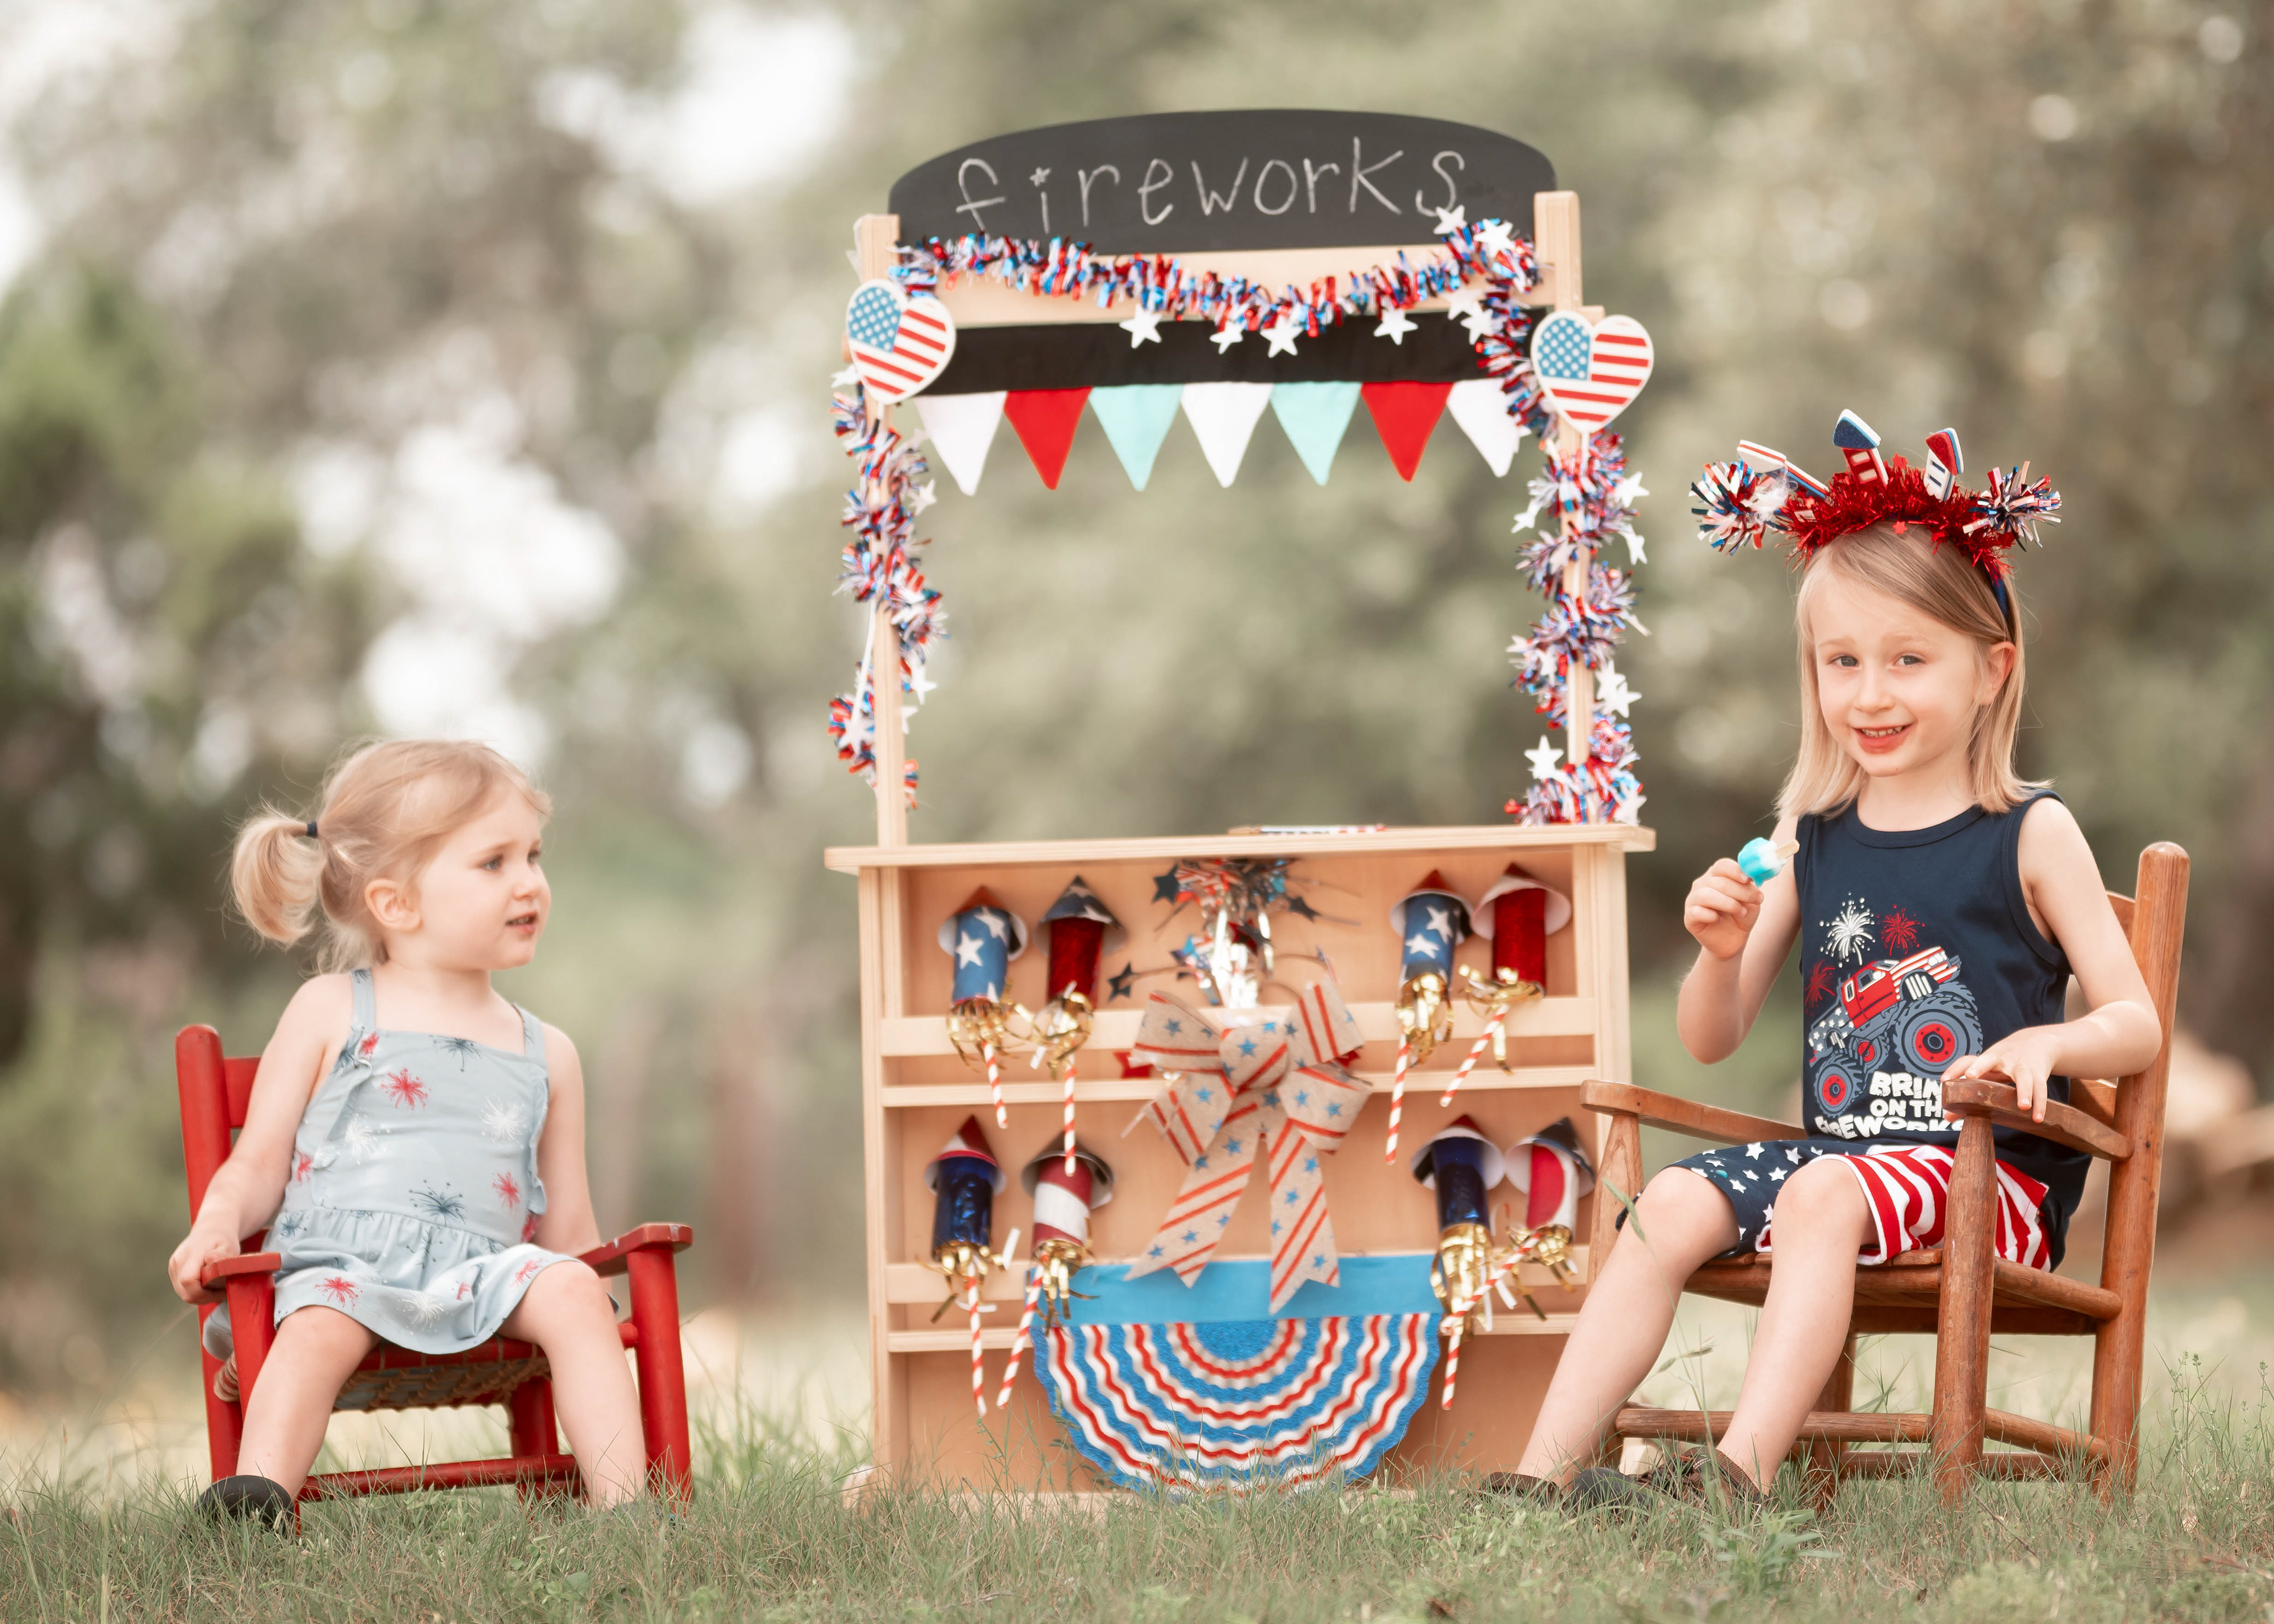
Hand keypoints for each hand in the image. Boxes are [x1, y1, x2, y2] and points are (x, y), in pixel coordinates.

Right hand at [169, 1225, 237, 1304]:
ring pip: (184, 1294)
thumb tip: (210, 1260)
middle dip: (206, 1297)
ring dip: (202, 1296)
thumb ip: (222, 1255)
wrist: (210, 1231)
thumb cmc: (221, 1239)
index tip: (222, 1290)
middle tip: (223, 1291)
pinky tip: (210, 1285)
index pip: (188, 1280)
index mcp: (190, 1253)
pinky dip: (197, 1292)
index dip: (204, 1292)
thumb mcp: (228, 1245)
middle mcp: (177, 1262)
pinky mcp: (173, 1273)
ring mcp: (173, 1268)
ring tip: (218, 1287)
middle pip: (186, 1292)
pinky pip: (184, 1291)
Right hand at [1683, 859, 1762, 961]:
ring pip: (1707, 895)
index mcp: (1717, 875)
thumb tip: (1751, 880)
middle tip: (1755, 901)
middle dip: (1740, 892)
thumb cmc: (1740, 916)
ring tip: (1741, 912)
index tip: (1748, 880)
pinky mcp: (1689, 917)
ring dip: (1729, 904)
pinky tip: (1719, 920)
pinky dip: (1711, 916)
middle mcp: (1702, 884)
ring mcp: (1693, 900)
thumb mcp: (1752, 902)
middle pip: (1718, 882)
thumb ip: (1751, 889)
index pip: (1722, 866)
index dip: (1735, 871)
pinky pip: (1697, 912)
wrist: (1731, 941)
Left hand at [1942, 1027, 2065, 1122]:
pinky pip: (2041, 1087)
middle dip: (1978, 1066)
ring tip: (2022, 1107)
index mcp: (1986, 1058)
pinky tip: (2038, 1118)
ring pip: (2023, 1075)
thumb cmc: (2005, 1062)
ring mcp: (2021, 1064)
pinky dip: (2040, 1103)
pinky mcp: (2038, 1071)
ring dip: (2024, 1091)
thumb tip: (1948, 1117)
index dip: (1954, 1069)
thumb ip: (1970, 1093)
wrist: (2037, 1041)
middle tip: (1970, 1076)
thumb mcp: (1989, 1072)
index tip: (1944, 1081)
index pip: (1966, 1060)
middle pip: (1988, 1058)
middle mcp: (2001, 1058)